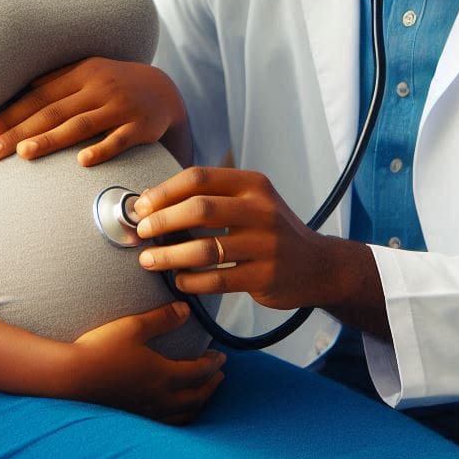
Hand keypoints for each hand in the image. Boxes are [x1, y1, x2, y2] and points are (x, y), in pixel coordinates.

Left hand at [0, 58, 188, 165]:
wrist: (164, 91)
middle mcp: (99, 87)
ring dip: (51, 139)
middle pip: (53, 111)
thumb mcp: (87, 74)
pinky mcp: (140, 127)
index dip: (10, 115)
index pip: (39, 96)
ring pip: (81, 124)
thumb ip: (55, 83)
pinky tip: (82, 162)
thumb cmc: (113, 85)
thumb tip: (14, 95)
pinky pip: (119, 139)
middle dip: (19, 132)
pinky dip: (101, 150)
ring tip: (23, 153)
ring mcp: (120, 107)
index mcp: (81, 74)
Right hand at [71, 302, 225, 422]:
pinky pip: (167, 423)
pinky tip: (175, 412)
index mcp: (164, 375)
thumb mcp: (134, 327)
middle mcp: (160, 398)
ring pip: (183, 413)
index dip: (213, 364)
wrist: (71, 378)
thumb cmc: (102, 349)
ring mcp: (147, 411)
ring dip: (199, 403)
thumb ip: (162, 318)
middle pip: (196, 396)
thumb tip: (185, 309)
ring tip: (204, 395)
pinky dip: (180, 417)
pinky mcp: (134, 417)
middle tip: (220, 375)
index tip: (221, 356)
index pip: (199, 372)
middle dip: (212, 385)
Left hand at [133, 168, 391, 338]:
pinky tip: (178, 280)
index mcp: (252, 184)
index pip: (199, 177)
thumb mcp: (251, 202)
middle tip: (140, 232)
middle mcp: (262, 210)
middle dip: (162, 220)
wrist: (318, 265)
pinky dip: (191, 281)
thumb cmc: (271, 231)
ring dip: (169, 255)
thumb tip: (152, 201)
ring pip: (205, 249)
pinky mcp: (265, 276)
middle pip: (199, 209)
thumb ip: (211, 198)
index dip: (164, 191)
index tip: (141, 206)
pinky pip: (217, 280)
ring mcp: (266, 244)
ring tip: (148, 260)